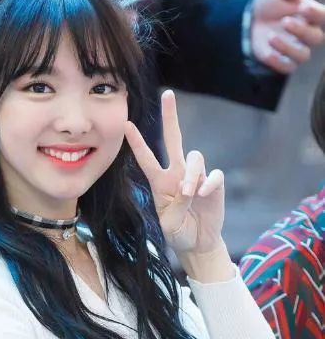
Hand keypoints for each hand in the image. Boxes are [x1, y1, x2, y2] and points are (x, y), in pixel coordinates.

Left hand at [124, 90, 223, 255]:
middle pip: (174, 139)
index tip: (126, 124)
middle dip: (170, 117)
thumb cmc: (178, 232)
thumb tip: (189, 188)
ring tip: (190, 194)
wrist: (197, 243)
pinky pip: (213, 174)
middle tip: (167, 94)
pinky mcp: (213, 183)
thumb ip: (176, 206)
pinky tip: (204, 195)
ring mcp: (196, 176)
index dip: (137, 142)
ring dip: (191, 174)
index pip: (146, 158)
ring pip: (194, 157)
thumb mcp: (169, 224)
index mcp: (159, 182)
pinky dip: (209, 183)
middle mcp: (176, 174)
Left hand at [251, 0, 324, 73]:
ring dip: (288, 47)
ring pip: (303, 56)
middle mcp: (308, 34)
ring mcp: (296, 49)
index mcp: (312, 15)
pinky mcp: (283, 60)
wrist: (252, 17)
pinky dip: (278, 62)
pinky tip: (267, 53)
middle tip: (285, 21)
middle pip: (316, 38)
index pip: (323, 16)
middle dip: (301, 30)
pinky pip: (287, 67)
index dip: (316, 14)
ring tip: (270, 36)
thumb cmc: (272, 1)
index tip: (302, 7)